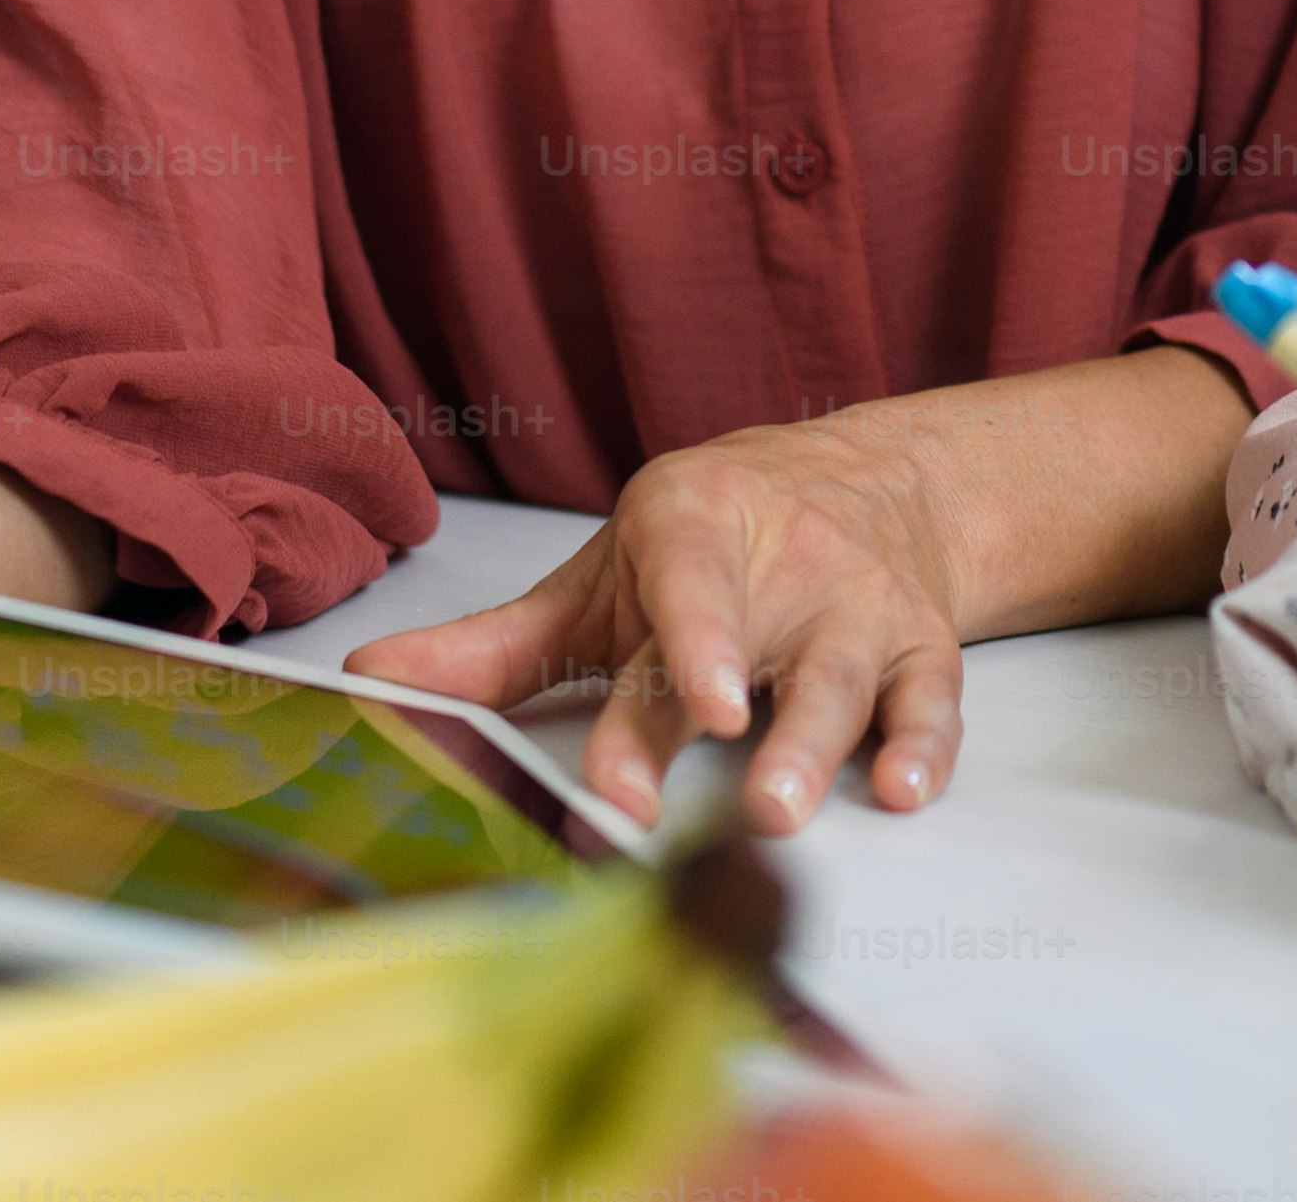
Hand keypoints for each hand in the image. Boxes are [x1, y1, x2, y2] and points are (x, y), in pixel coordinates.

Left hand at [345, 414, 970, 834]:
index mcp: (694, 526)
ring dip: (819, 747)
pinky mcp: (919, 647)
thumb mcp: (603, 584)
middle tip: (732, 800)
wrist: (866, 485)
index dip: (693, 645)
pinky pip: (930, 697)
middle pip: (761, 653)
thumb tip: (365, 681)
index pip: (689, 584)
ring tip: (782, 811)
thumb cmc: (708, 551)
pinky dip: (925, 745)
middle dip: (742, 728)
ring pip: (844, 679)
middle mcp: (784, 561)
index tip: (691, 707)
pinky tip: (904, 789)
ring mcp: (857, 606)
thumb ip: (493, 648)